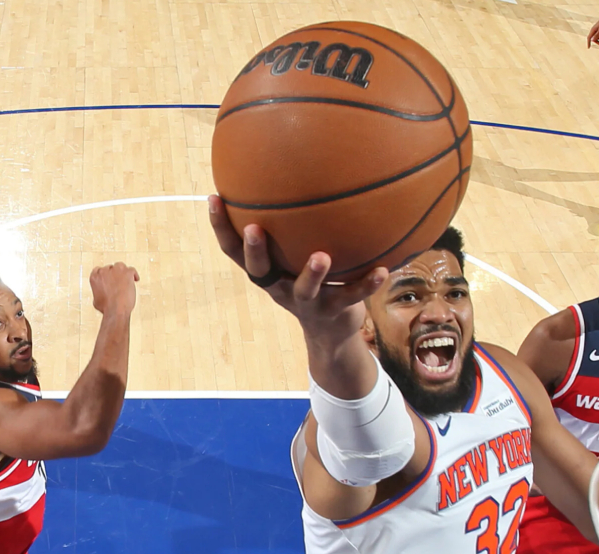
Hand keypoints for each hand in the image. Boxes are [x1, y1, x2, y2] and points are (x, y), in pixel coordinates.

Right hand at [89, 263, 139, 316]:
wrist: (116, 309)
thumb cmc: (106, 308)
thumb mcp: (96, 301)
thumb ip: (98, 293)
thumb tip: (101, 294)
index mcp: (95, 277)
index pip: (98, 270)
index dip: (105, 274)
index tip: (109, 278)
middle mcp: (104, 271)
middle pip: (110, 268)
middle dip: (114, 274)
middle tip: (119, 281)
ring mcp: (115, 271)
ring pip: (120, 266)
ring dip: (123, 272)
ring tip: (126, 279)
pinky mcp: (127, 273)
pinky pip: (132, 270)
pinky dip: (134, 274)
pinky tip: (135, 280)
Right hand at [208, 196, 386, 341]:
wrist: (331, 334)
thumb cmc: (313, 282)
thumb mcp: (296, 257)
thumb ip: (293, 227)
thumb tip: (298, 174)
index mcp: (268, 271)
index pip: (234, 249)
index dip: (221, 227)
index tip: (214, 197)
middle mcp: (281, 287)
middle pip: (260, 272)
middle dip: (255, 250)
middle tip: (255, 228)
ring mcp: (308, 303)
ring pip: (305, 290)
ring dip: (312, 273)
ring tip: (322, 256)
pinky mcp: (335, 312)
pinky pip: (352, 296)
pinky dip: (367, 284)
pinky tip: (384, 269)